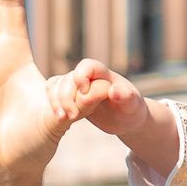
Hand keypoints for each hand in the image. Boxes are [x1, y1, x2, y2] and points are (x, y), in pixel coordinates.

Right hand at [47, 59, 180, 179]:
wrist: (127, 119)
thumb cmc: (133, 109)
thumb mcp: (134, 104)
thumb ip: (126, 96)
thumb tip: (114, 92)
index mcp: (104, 75)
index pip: (87, 65)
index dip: (81, 76)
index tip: (84, 92)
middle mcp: (89, 78)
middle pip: (68, 78)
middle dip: (67, 97)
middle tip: (73, 116)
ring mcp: (78, 87)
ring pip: (57, 85)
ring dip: (56, 102)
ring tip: (62, 119)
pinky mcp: (71, 98)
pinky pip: (54, 94)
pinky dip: (53, 104)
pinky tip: (59, 117)